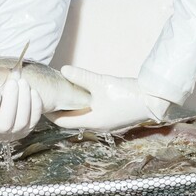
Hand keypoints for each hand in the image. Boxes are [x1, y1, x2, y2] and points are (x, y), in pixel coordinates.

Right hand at [0, 77, 42, 141]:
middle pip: (4, 124)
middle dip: (10, 101)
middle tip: (12, 83)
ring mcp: (13, 134)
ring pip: (21, 123)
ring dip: (24, 101)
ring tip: (23, 82)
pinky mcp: (26, 130)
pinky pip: (33, 120)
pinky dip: (35, 105)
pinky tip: (33, 91)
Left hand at [46, 66, 169, 131]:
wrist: (154, 100)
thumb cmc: (127, 94)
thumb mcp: (101, 83)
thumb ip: (81, 77)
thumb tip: (63, 70)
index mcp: (91, 121)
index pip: (62, 122)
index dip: (50, 113)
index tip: (41, 102)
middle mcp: (96, 126)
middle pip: (71, 120)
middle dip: (59, 109)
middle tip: (50, 96)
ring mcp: (106, 123)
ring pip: (82, 117)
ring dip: (72, 108)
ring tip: (63, 94)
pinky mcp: (113, 117)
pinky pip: (92, 114)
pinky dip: (83, 106)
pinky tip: (83, 94)